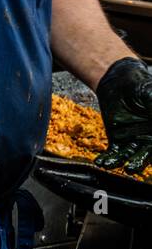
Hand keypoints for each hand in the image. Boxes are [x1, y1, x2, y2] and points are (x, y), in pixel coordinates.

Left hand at [94, 57, 151, 173]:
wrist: (117, 80)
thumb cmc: (140, 85)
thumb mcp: (149, 93)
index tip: (151, 150)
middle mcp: (151, 138)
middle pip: (149, 154)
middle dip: (142, 162)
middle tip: (133, 168)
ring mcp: (136, 141)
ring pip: (132, 157)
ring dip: (125, 163)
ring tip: (118, 166)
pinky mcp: (118, 141)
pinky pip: (115, 153)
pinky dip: (109, 159)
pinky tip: (102, 162)